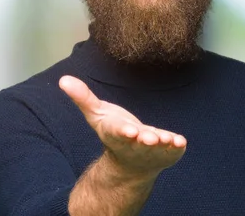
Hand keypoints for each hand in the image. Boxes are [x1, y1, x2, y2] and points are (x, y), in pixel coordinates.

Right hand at [58, 75, 185, 176]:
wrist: (132, 164)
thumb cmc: (115, 133)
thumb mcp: (97, 115)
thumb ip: (83, 98)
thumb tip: (63, 79)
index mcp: (116, 134)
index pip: (118, 132)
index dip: (123, 131)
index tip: (128, 131)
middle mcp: (134, 144)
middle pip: (139, 142)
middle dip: (145, 140)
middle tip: (150, 138)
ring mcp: (152, 150)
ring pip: (157, 147)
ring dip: (162, 143)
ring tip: (168, 140)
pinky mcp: (167, 152)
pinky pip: (173, 150)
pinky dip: (176, 147)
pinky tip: (181, 142)